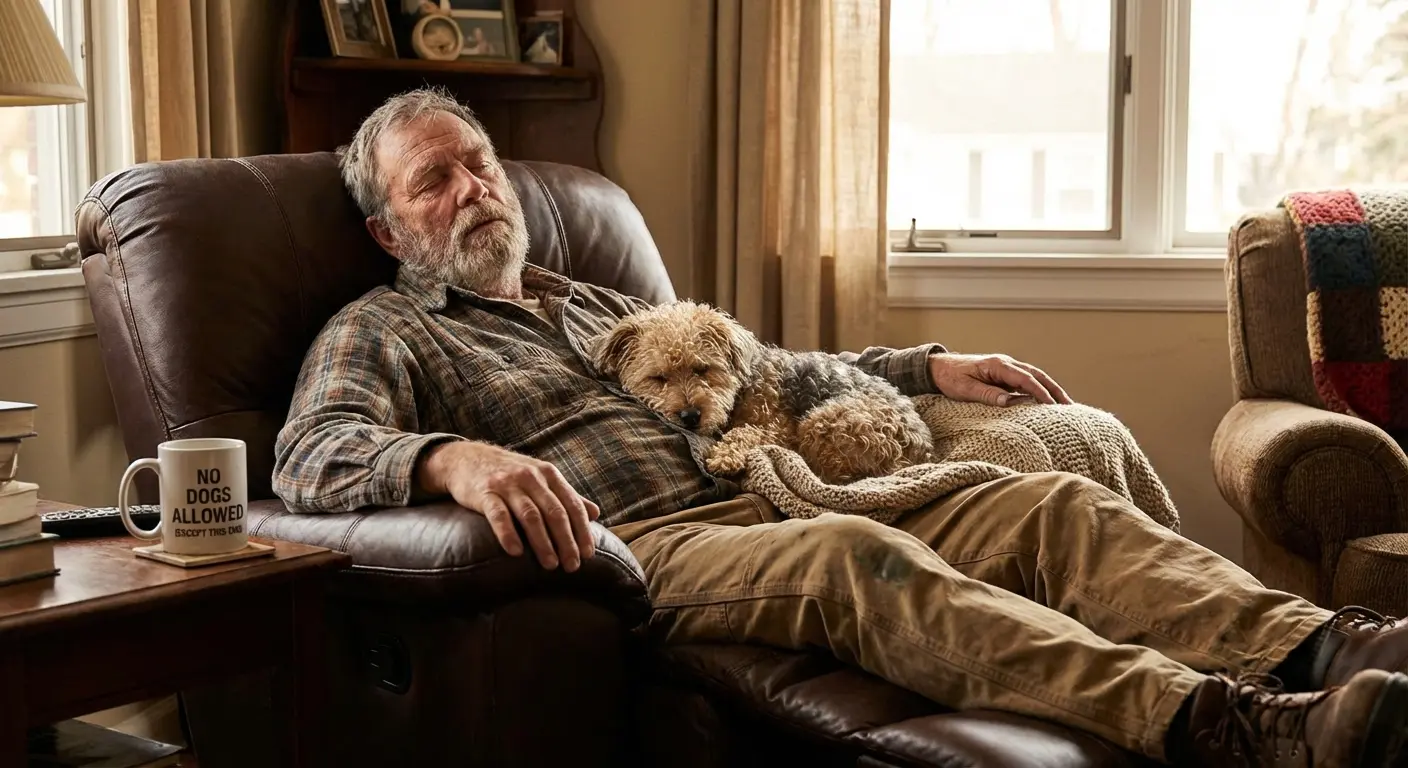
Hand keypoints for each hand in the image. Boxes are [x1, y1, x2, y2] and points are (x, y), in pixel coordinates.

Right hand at [415, 441, 599, 571]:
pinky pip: (498, 514)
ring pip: (531, 516)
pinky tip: (516, 552)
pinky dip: (508, 534)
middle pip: (554, 513)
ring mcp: (507, 484)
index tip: (588, 554)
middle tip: (572, 566)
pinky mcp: (485, 492)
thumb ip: (567, 496)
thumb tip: (595, 513)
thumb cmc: (510, 474)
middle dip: (566, 541)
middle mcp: (531, 477)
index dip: (582, 531)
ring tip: (550, 565)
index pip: (572, 505)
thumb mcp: (541, 479)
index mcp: (549, 475)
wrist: (466, 458)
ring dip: (542, 543)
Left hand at [928, 353, 1071, 406]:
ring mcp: (1007, 369)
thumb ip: (988, 394)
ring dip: (1050, 389)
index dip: (1040, 392)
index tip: (1052, 405)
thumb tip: (1010, 402)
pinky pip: (1026, 382)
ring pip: (1034, 377)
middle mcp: (1006, 364)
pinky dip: (1039, 390)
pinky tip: (1047, 402)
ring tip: (1065, 405)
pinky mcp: (1004, 375)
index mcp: (998, 365)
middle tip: (1069, 405)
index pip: (1025, 378)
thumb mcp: (965, 389)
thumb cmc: (951, 378)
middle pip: (1037, 375)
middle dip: (1054, 389)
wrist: (939, 368)